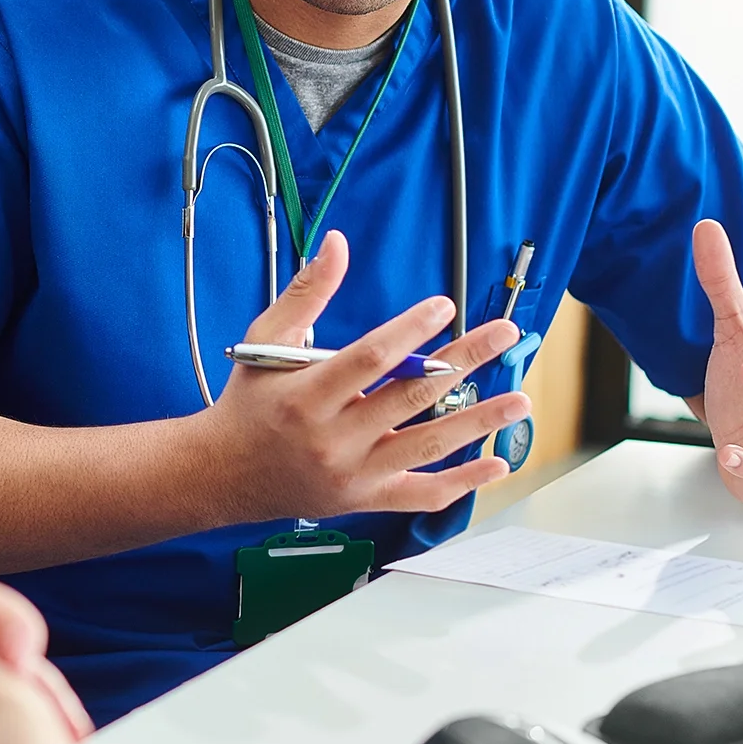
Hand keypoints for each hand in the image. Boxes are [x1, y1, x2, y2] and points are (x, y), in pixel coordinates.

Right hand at [201, 230, 531, 523]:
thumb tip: (337, 244)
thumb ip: (307, 292)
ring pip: (428, 445)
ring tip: (519, 398)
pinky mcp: (364, 499)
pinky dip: (463, 482)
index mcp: (306, 395)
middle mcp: (333, 437)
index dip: (410, 330)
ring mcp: (353, 473)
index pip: (369, 358)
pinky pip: (422, 494)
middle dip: (464, 360)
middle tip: (505, 335)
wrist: (222, 473)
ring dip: (479, 421)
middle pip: (411, 395)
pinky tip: (497, 462)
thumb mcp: (267, 341)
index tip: (445, 306)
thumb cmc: (248, 402)